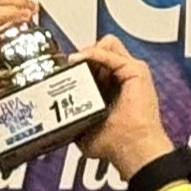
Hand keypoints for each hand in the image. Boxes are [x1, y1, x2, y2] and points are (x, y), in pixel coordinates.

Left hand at [75, 34, 173, 176]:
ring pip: (107, 44)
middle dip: (82, 57)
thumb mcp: (85, 130)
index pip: (94, 63)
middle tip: (70, 69)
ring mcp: (129, 72)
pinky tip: (80, 60)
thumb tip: (55, 117)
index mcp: (112, 89)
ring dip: (88, 53)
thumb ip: (74, 117)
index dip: (79, 65)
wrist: (131, 147)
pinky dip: (92, 52)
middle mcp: (122, 78)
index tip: (65, 74)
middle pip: (100, 50)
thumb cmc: (115, 144)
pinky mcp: (135, 70)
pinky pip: (111, 50)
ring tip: (76, 65)